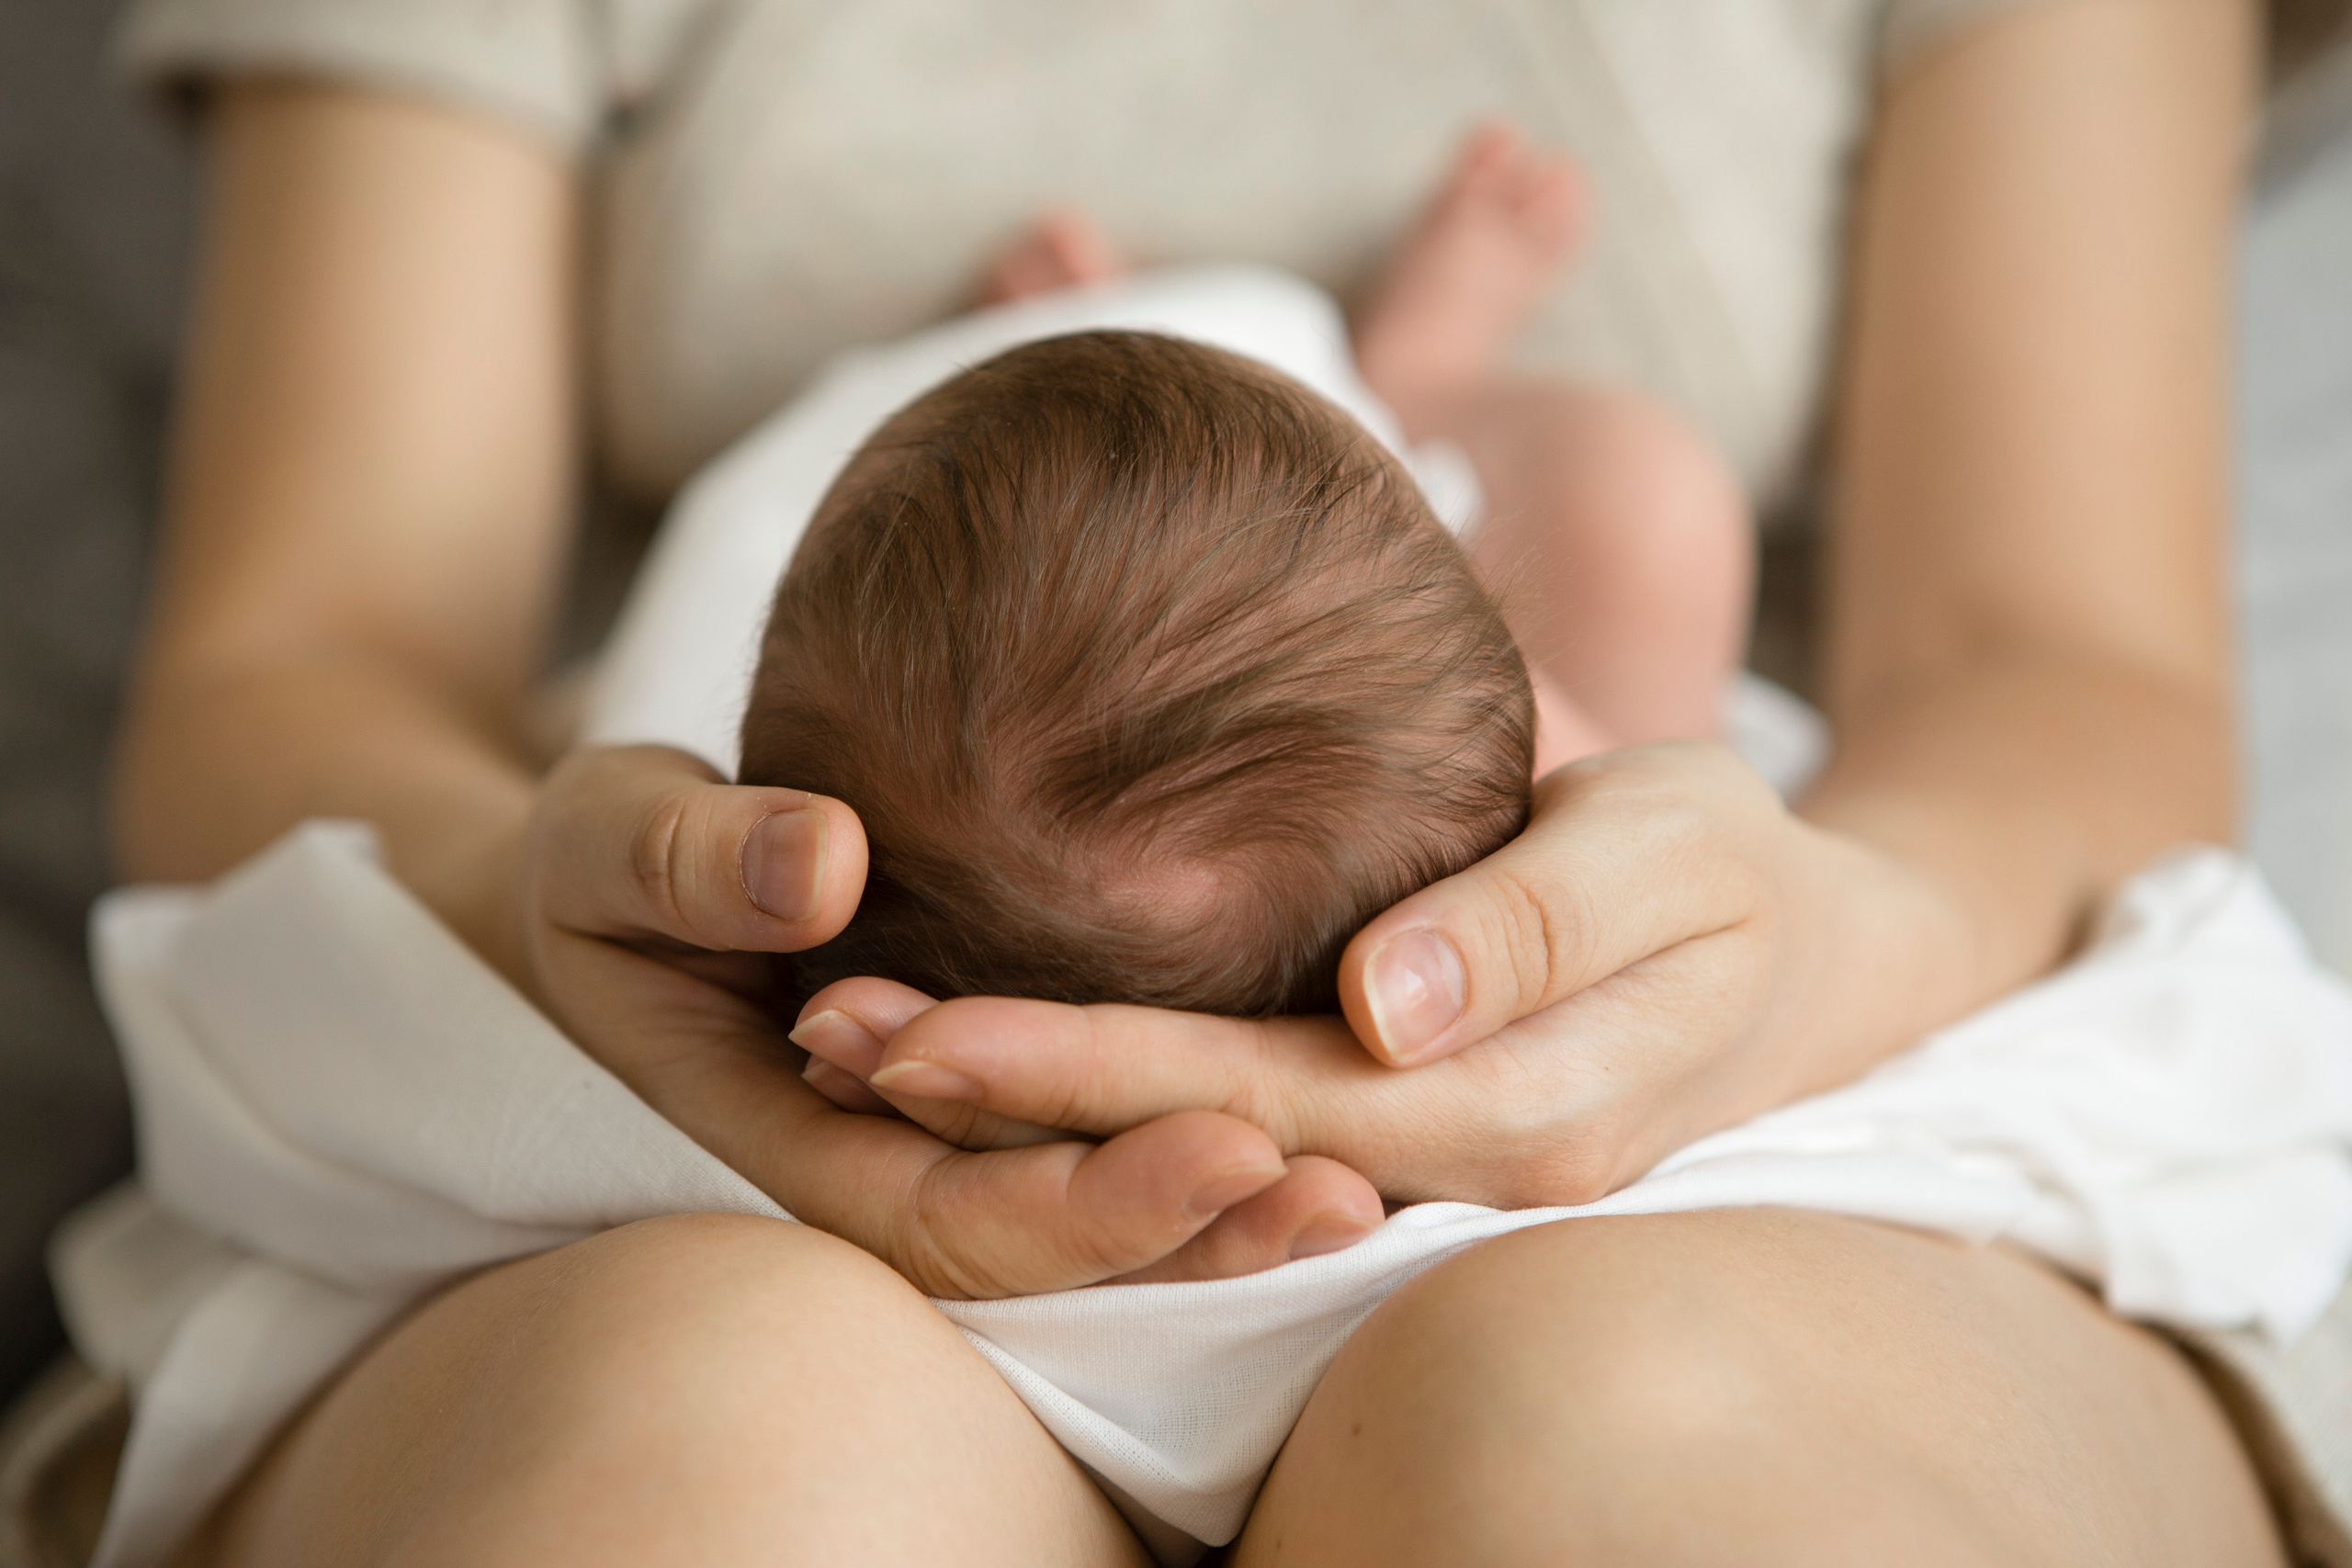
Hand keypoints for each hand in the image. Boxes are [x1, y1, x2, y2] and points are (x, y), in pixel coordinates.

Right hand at [505, 744, 1383, 1294]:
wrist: (621, 891)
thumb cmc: (610, 865)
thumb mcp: (611, 840)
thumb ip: (687, 859)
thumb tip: (818, 860)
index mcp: (780, 1149)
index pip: (945, 1220)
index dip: (1085, 1204)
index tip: (1224, 1144)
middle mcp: (877, 1177)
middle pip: (1048, 1248)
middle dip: (1191, 1237)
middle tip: (1337, 1192)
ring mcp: (935, 1153)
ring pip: (1086, 1214)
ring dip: (1221, 1216)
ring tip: (1362, 1187)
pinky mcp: (988, 1108)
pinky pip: (1099, 1144)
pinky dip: (1204, 1142)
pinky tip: (1330, 1115)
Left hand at [797, 743, 1966, 1205]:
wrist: (1815, 951)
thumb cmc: (1742, 871)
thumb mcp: (1682, 851)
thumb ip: (1545, 923)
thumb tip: (1388, 1004)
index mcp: (1511, 1112)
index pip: (1255, 1099)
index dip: (1081, 1072)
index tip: (916, 1032)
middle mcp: (1443, 1170)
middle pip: (1187, 1144)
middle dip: (1001, 1104)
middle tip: (823, 1037)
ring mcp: (1414, 1166)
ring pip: (1188, 1153)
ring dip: (1021, 1113)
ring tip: (852, 1047)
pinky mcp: (1394, 1128)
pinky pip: (1226, 1123)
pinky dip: (1097, 1093)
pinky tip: (984, 1050)